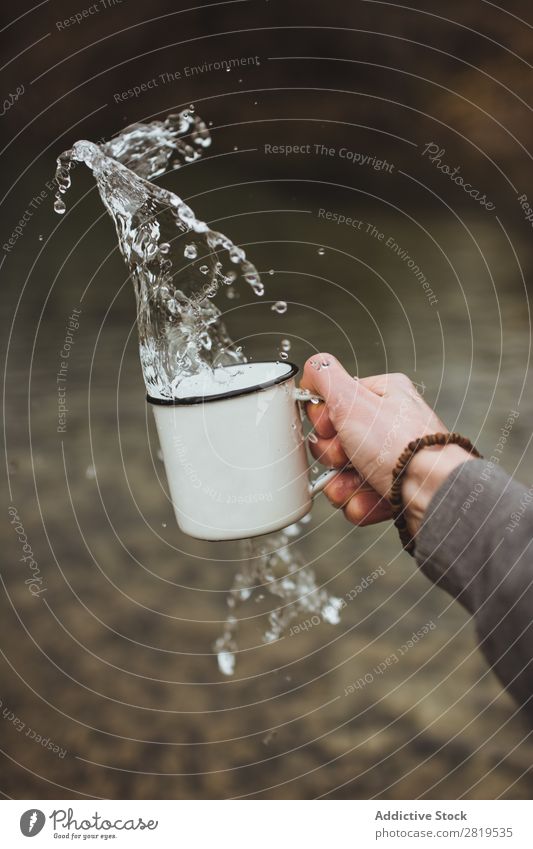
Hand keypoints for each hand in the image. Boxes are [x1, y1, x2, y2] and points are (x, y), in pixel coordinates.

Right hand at [300, 354, 472, 531]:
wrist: (434, 492)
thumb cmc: (401, 446)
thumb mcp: (353, 400)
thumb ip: (326, 376)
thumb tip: (313, 366)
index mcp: (383, 395)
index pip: (334, 402)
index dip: (324, 420)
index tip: (330, 427)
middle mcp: (390, 425)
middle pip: (336, 441)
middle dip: (334, 457)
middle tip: (347, 457)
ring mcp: (392, 459)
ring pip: (344, 473)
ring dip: (344, 484)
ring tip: (360, 484)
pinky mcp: (394, 490)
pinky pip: (360, 497)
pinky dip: (362, 502)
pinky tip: (373, 498)